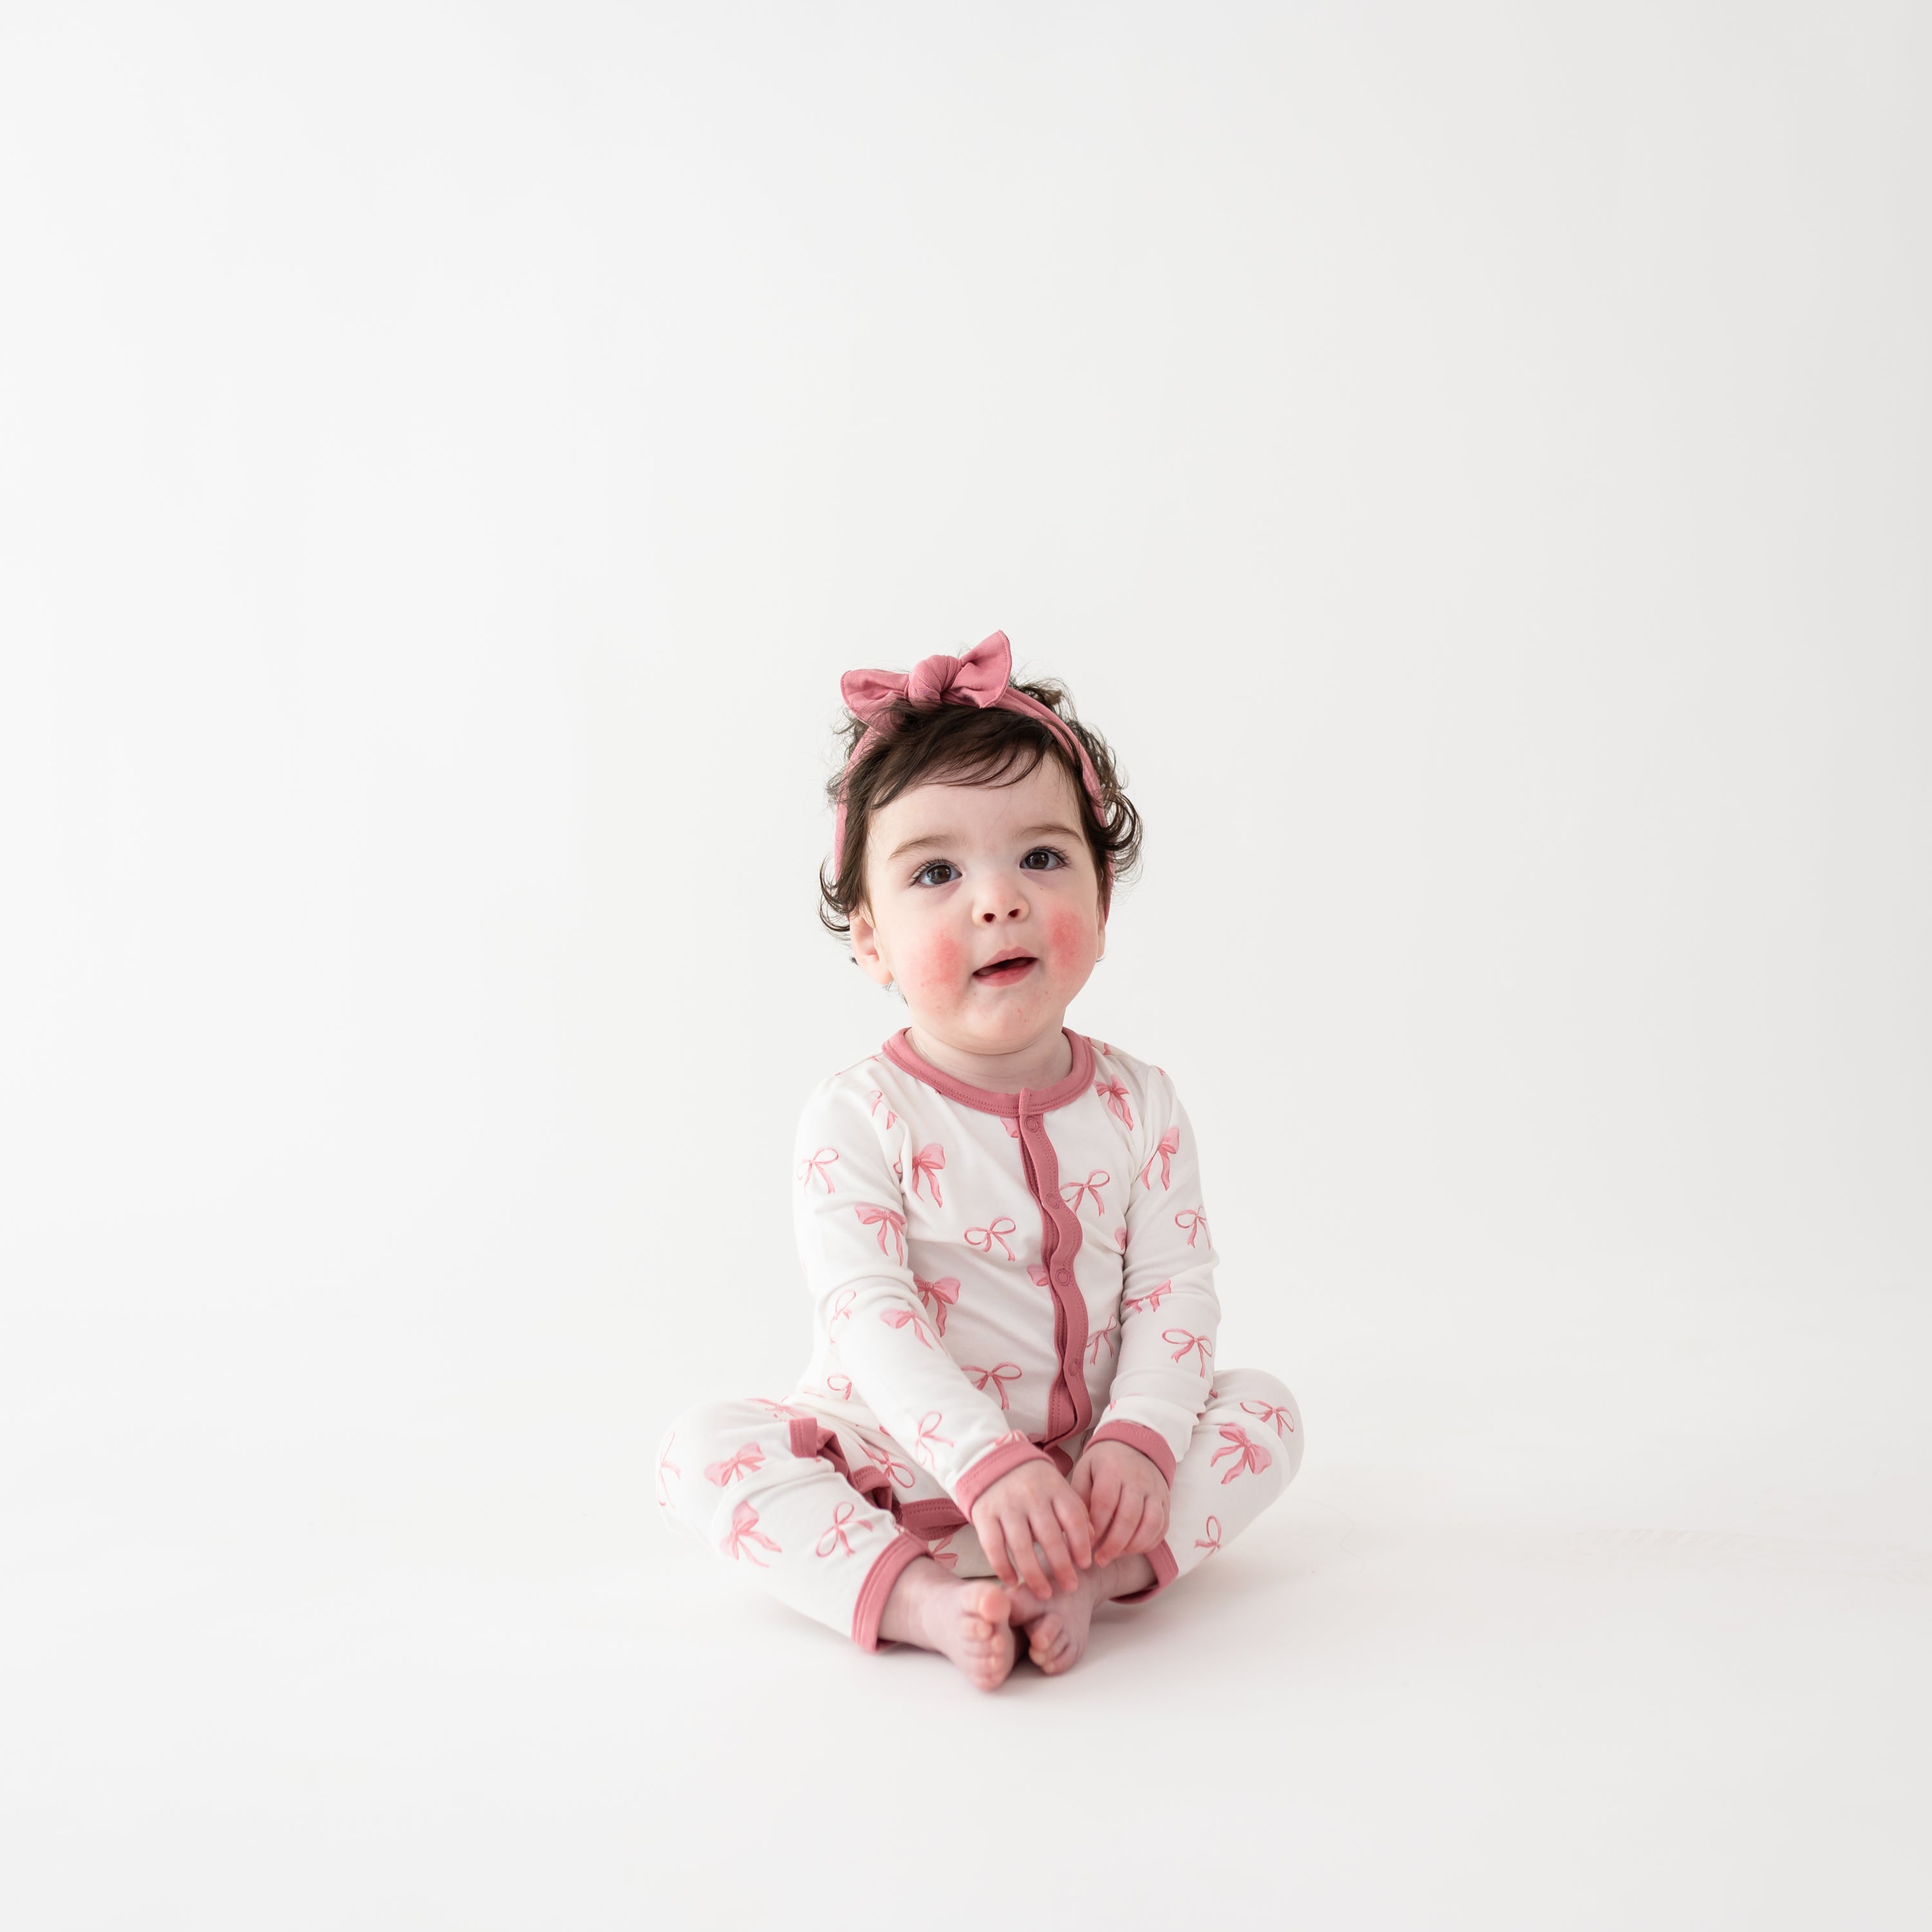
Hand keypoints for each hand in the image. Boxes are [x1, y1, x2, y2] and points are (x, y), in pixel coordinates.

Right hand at [968, 1460, 1093, 1597]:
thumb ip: (1075, 1511)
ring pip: (1022, 1547)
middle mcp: (1030, 1495)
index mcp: (1054, 1487)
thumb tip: (1093, 1540)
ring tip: (1045, 1593)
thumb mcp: (1057, 1488)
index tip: (1086, 1565)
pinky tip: (1013, 1581)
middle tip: (1070, 1587)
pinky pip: (994, 1547)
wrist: (992, 1459)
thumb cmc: (1033, 1482)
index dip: (1081, 1544)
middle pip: (1049, 1536)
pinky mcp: (984, 1514)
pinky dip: (1003, 1567)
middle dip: (1062, 1567)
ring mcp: (1006, 1505)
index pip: (1073, 1518)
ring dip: (1035, 1575)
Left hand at [1070, 1439, 1169, 1563]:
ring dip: (1133, 1546)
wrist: (1134, 1445)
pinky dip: (1149, 1542)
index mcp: (1113, 1469)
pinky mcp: (1166, 1499)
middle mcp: (1137, 1478)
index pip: (1105, 1502)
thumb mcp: (1085, 1470)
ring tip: (1116, 1556)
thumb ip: (1079, 1497)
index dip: (1096, 1528)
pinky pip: (1162, 1526)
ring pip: (1150, 1524)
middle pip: (1129, 1517)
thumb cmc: (1104, 1463)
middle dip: (1113, 1544)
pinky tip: (1132, 1549)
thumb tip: (1076, 1529)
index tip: (1085, 1545)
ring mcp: (1155, 1489)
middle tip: (1099, 1560)